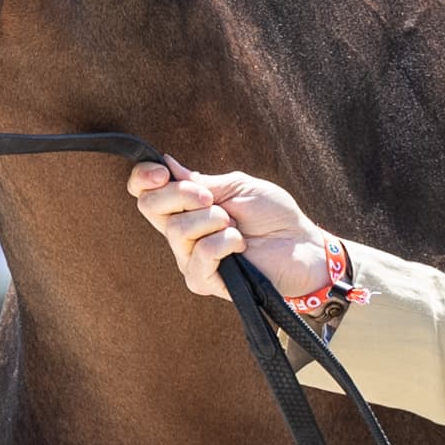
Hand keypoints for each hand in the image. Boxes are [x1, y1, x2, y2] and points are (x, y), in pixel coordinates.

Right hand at [126, 157, 330, 301]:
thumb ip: (200, 181)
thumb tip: (166, 164)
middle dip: (180, 194)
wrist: (301, 244)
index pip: (144, 192)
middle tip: (210, 198)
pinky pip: (199, 256)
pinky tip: (240, 246)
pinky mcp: (204, 280)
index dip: (142, 178)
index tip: (162, 172)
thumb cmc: (273, 215)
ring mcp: (190, 258)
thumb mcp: (236, 186)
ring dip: (212, 220)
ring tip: (236, 226)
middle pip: (150, 207)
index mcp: (185, 207)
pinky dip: (223, 244)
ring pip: (176, 230)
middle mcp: (181, 233)